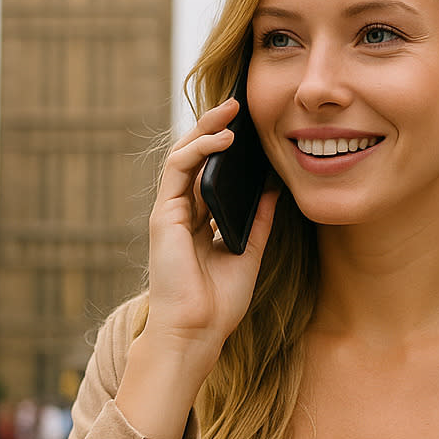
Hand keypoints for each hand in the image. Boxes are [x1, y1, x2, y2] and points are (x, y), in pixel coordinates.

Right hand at [142, 99, 277, 357]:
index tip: (249, 129)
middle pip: (195, 159)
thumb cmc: (219, 303)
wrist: (197, 332)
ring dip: (205, 129)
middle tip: (238, 106)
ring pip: (183, 156)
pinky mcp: (163, 214)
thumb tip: (275, 189)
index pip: (210, 174)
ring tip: (231, 112)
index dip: (225, 149)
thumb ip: (259, 221)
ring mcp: (170, 212)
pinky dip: (199, 149)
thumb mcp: (250, 253)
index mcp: (199, 222)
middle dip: (214, 129)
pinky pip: (178, 169)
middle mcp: (182, 213)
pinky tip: (223, 140)